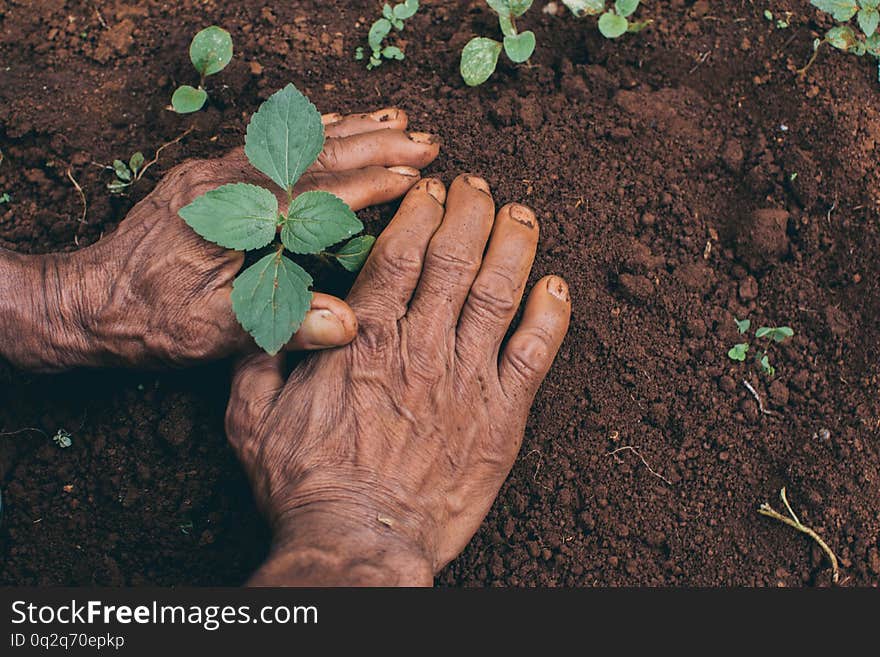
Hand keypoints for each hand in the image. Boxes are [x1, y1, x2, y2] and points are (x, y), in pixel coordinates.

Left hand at [0, 109, 439, 370]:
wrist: (85, 301)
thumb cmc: (147, 321)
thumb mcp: (212, 334)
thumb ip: (281, 324)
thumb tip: (349, 324)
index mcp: (231, 214)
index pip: (314, 192)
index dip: (368, 185)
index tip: (414, 179)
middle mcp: (223, 181)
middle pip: (312, 153)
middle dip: (373, 143)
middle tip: (426, 140)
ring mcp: (215, 174)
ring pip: (293, 141)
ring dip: (350, 129)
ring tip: (397, 120)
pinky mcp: (210, 179)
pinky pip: (271, 146)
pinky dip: (313, 135)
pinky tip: (337, 129)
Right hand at [227, 175, 571, 585]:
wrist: (357, 541)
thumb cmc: (305, 484)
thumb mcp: (252, 416)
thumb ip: (262, 354)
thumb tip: (275, 309)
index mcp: (364, 337)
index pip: (402, 252)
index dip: (422, 210)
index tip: (432, 189)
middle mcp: (419, 346)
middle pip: (455, 257)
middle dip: (471, 210)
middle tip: (477, 186)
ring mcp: (466, 379)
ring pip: (499, 291)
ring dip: (513, 243)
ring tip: (521, 214)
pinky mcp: (501, 416)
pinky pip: (536, 351)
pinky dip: (551, 313)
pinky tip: (555, 284)